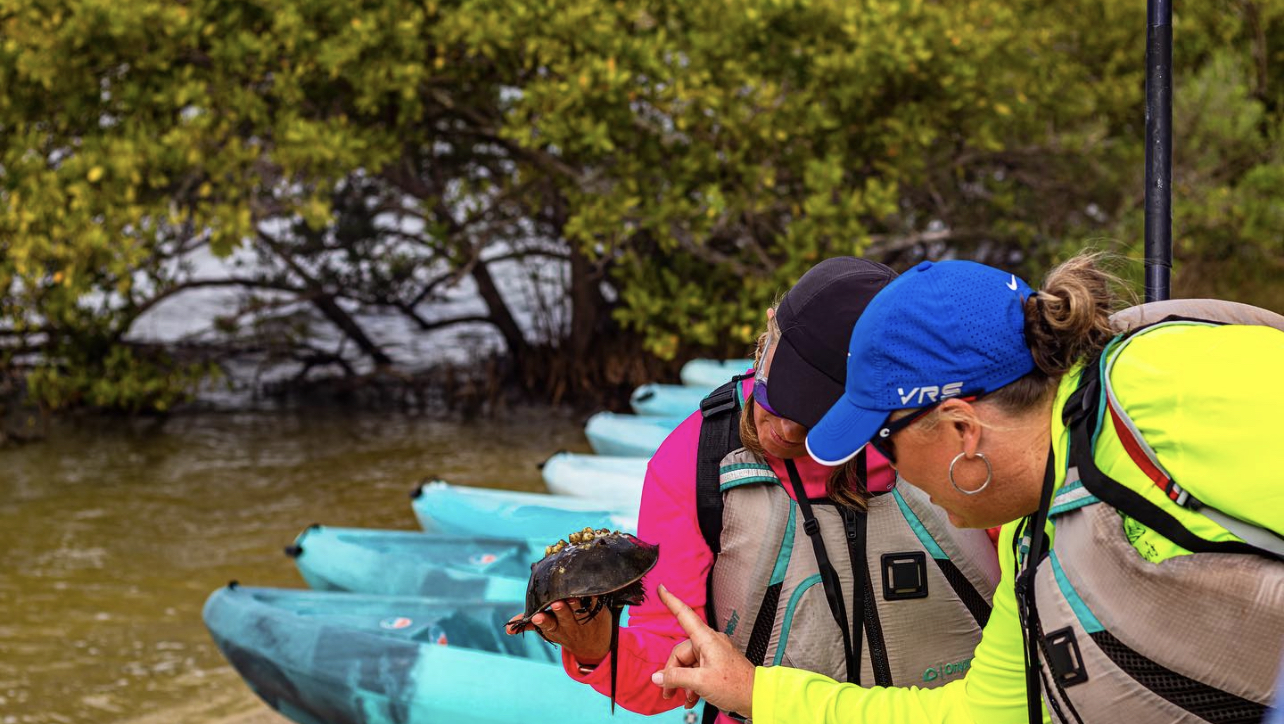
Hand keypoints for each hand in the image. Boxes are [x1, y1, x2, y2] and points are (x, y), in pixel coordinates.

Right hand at [506, 598, 612, 662]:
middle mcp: (569, 626)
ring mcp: (584, 621)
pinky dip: (593, 598)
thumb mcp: (549, 631)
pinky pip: (596, 605)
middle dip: (560, 610)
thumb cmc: (566, 630)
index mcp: (555, 628)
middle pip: (564, 616)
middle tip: (557, 603)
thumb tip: (508, 630)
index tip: (537, 616)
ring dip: (576, 604)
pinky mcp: (599, 615)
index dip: (542, 621)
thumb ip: (530, 625)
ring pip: (579, 611)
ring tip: (573, 597)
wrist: (594, 645)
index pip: (547, 625)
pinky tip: (590, 591)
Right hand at [650, 584, 754, 716]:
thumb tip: (658, 676)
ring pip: (689, 664)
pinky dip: (692, 684)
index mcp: (706, 639)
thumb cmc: (735, 685)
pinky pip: (698, 670)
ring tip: (682, 698)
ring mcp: (714, 654)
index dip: (671, 601)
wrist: (756, 697)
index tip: (662, 589)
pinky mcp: (718, 665)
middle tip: (668, 691)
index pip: (684, 615)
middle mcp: (710, 643)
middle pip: (681, 652)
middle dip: (673, 672)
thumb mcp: (701, 682)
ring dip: (683, 682)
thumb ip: (676, 677)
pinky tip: (691, 698)